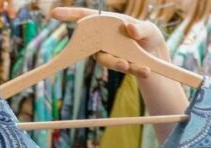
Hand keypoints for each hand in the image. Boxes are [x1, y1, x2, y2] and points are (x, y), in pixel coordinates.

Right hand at [50, 6, 169, 76]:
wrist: (156, 54)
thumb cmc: (147, 35)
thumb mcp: (149, 29)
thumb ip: (141, 28)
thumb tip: (130, 28)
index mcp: (107, 22)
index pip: (85, 16)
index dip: (69, 14)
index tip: (54, 13)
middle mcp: (103, 39)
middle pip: (94, 44)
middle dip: (99, 48)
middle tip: (116, 58)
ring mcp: (109, 53)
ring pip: (108, 60)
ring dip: (119, 64)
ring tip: (134, 66)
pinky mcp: (118, 66)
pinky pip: (124, 69)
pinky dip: (136, 70)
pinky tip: (146, 70)